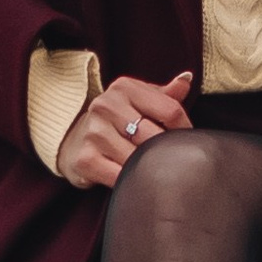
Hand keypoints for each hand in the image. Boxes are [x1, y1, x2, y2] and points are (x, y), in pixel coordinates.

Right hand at [59, 72, 192, 191]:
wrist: (75, 140)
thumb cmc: (117, 120)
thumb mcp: (140, 101)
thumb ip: (166, 94)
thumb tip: (186, 79)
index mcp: (124, 88)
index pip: (170, 110)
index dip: (184, 129)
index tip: (185, 140)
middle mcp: (105, 106)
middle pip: (154, 136)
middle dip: (166, 151)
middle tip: (173, 160)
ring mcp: (94, 132)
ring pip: (138, 158)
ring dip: (148, 168)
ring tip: (152, 168)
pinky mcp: (85, 159)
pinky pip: (120, 176)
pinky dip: (131, 181)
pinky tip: (133, 179)